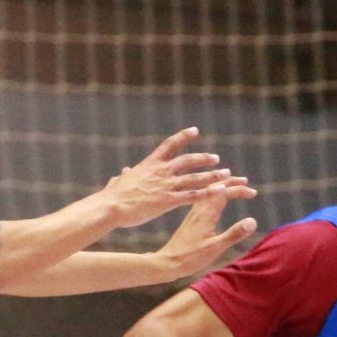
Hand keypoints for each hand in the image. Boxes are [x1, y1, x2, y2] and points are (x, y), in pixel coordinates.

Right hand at [104, 129, 248, 229]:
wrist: (110, 207)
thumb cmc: (112, 197)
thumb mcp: (120, 182)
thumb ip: (125, 177)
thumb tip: (123, 173)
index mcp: (150, 164)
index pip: (169, 145)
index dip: (183, 136)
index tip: (195, 130)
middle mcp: (161, 171)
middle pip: (187, 160)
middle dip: (203, 158)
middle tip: (216, 158)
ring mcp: (166, 185)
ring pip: (194, 177)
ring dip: (212, 175)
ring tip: (226, 174)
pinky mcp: (168, 200)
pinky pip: (193, 195)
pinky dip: (208, 192)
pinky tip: (220, 191)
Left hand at [158, 187, 260, 282]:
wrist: (167, 262)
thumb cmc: (190, 258)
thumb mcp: (215, 248)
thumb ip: (234, 234)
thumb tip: (253, 221)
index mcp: (205, 214)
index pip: (223, 193)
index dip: (239, 190)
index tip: (253, 192)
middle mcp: (198, 210)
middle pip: (214, 188)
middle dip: (231, 182)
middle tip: (245, 181)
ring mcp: (193, 214)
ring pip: (207, 192)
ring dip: (221, 186)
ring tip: (231, 183)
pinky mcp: (190, 219)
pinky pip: (202, 199)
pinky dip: (211, 193)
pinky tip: (213, 197)